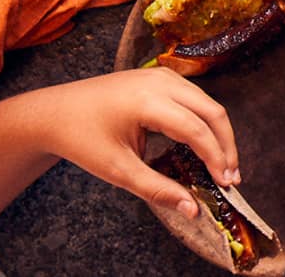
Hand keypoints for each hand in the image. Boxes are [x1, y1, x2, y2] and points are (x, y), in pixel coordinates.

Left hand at [16, 69, 240, 219]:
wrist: (53, 113)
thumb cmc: (81, 139)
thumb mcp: (117, 170)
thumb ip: (157, 189)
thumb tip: (192, 208)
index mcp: (147, 101)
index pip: (197, 130)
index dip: (217, 158)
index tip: (225, 184)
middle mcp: (159, 82)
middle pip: (212, 111)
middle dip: (226, 145)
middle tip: (232, 176)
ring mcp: (160, 75)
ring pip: (207, 102)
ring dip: (218, 132)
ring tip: (221, 163)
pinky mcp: (159, 77)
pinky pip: (194, 96)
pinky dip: (205, 119)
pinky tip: (203, 143)